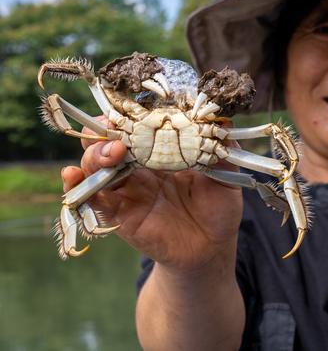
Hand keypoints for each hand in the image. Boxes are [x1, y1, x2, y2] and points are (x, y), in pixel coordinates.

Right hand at [61, 117, 242, 271]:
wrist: (212, 247)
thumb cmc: (218, 207)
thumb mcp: (227, 174)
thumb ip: (223, 150)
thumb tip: (224, 122)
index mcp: (162, 151)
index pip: (137, 125)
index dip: (130, 115)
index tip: (131, 108)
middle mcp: (139, 167)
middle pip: (109, 140)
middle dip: (106, 131)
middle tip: (119, 131)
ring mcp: (127, 190)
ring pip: (96, 166)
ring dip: (96, 155)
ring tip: (112, 153)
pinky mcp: (120, 215)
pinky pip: (92, 200)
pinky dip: (78, 188)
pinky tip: (73, 176)